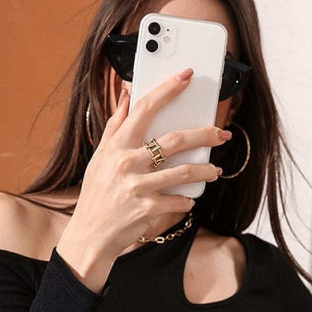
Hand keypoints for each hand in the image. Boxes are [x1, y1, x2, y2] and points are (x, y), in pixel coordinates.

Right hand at [68, 68, 231, 260]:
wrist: (90, 235)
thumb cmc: (97, 194)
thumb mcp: (100, 158)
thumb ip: (115, 126)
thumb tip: (126, 95)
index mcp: (117, 146)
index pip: (145, 109)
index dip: (168, 89)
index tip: (186, 76)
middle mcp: (127, 163)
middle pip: (175, 140)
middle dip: (204, 135)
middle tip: (221, 134)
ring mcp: (138, 187)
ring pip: (184, 172)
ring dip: (205, 170)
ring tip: (214, 171)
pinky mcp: (147, 209)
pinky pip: (179, 201)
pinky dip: (187, 200)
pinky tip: (188, 199)